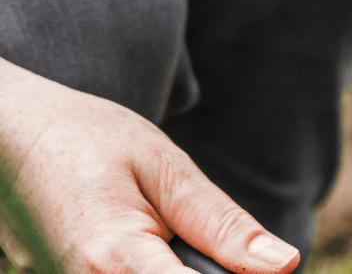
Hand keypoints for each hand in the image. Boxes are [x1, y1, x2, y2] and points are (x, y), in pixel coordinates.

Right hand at [0, 61, 299, 273]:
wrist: (5, 132)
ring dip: (180, 268)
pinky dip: (145, 266)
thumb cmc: (84, 137)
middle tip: (209, 243)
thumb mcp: (163, 167)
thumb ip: (222, 225)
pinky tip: (150, 247)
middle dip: (206, 273)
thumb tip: (284, 265)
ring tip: (168, 237)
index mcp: (114, 258)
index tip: (258, 268)